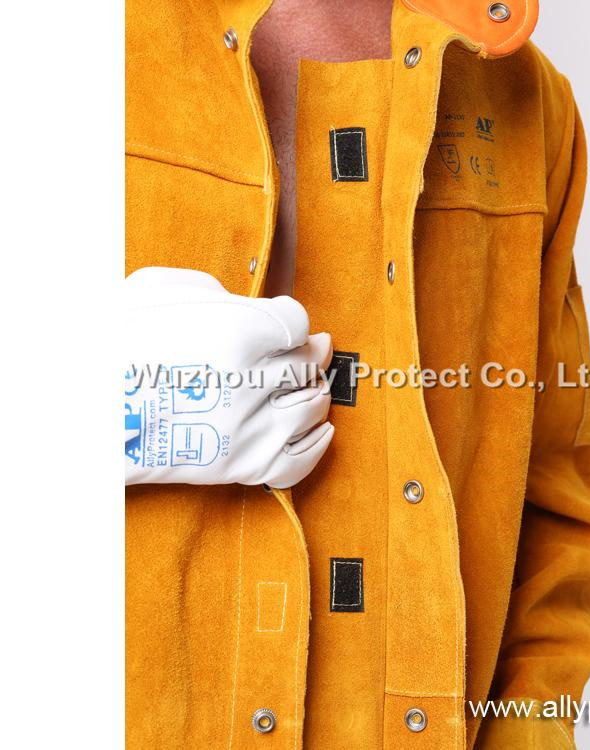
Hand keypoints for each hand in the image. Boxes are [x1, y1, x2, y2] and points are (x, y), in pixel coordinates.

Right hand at [124, 267, 332, 487]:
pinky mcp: (239, 466)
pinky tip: (319, 427)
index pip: (297, 323)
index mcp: (236, 333)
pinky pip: (300, 461)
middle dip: (311, 353)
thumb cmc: (112, 344)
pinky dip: (318, 444)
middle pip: (309, 364)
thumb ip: (216, 291)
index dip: (292, 322)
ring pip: (313, 406)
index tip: (283, 325)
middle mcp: (249, 383)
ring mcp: (247, 429)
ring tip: (304, 384)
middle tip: (311, 349)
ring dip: (314, 391)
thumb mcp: (157, 290)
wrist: (80, 410)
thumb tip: (250, 305)